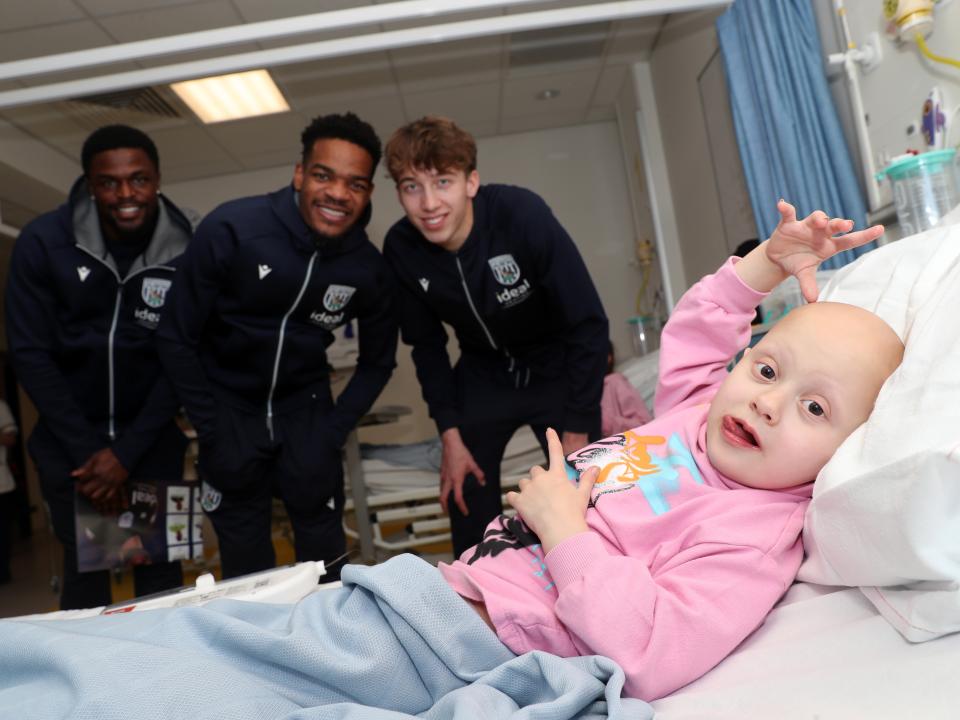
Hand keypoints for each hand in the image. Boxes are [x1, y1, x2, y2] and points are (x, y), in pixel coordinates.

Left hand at [73, 448, 128, 514]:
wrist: (125, 455)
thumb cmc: (110, 455)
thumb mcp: (95, 457)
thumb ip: (85, 467)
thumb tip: (74, 474)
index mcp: (95, 471)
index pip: (82, 480)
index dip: (79, 480)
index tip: (80, 480)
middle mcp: (101, 479)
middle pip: (87, 491)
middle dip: (83, 490)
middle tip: (84, 487)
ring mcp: (109, 484)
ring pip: (96, 496)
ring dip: (92, 495)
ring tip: (92, 491)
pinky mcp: (116, 486)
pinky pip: (108, 496)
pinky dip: (103, 498)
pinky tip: (101, 495)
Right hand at [439, 428, 484, 515]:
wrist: (450, 443)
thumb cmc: (461, 453)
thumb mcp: (472, 464)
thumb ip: (479, 475)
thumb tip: (483, 483)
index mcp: (456, 480)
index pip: (458, 498)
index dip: (462, 507)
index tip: (465, 512)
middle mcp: (448, 480)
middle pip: (443, 498)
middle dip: (445, 507)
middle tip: (448, 512)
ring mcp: (443, 476)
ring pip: (441, 491)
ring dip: (443, 499)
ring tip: (448, 503)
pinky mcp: (441, 472)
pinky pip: (441, 485)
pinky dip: (443, 491)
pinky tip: (448, 490)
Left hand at [506, 428, 598, 552]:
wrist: (561, 530)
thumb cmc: (574, 513)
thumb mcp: (583, 495)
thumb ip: (587, 479)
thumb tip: (596, 467)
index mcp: (557, 475)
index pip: (555, 452)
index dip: (552, 440)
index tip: (549, 429)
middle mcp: (541, 478)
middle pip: (535, 470)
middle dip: (538, 478)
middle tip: (544, 492)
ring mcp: (529, 489)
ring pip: (523, 482)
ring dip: (526, 489)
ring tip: (534, 502)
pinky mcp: (519, 501)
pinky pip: (511, 495)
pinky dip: (514, 499)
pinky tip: (520, 506)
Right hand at [765, 199, 883, 301]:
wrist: (780, 257)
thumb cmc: (798, 263)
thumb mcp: (804, 273)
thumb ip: (809, 284)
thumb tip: (812, 300)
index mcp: (829, 246)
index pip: (850, 240)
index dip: (865, 235)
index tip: (880, 229)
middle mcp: (820, 233)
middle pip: (834, 226)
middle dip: (840, 224)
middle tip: (846, 225)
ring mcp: (806, 227)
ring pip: (816, 218)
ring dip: (819, 218)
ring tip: (819, 221)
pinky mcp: (789, 224)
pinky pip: (788, 214)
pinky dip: (785, 209)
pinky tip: (782, 205)